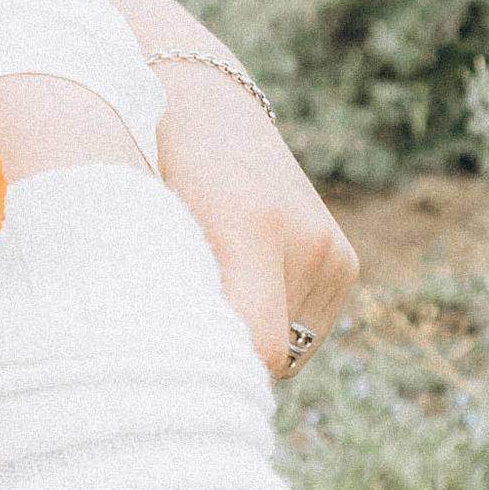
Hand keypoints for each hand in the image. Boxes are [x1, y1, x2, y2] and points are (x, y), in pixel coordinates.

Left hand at [155, 65, 357, 376]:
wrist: (202, 109)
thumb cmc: (155, 170)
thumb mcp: (144, 225)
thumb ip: (167, 294)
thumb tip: (170, 374)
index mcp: (251, 224)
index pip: (260, 348)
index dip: (219, 375)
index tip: (179, 381)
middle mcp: (307, 240)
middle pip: (271, 356)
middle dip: (225, 355)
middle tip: (177, 328)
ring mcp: (333, 252)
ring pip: (288, 352)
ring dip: (248, 340)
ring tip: (210, 288)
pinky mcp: (344, 262)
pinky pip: (303, 333)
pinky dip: (270, 323)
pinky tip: (239, 284)